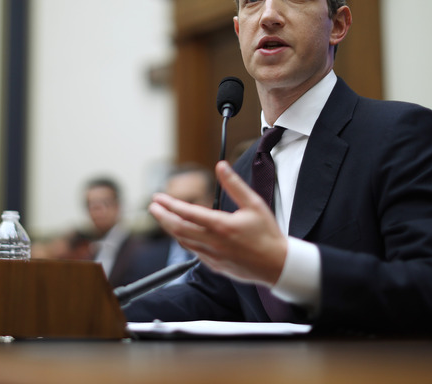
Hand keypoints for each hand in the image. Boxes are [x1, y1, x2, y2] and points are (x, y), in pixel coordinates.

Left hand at [149, 160, 287, 286]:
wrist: (278, 265)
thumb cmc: (268, 234)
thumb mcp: (254, 204)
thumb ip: (234, 185)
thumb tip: (221, 166)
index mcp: (222, 226)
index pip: (188, 213)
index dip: (170, 204)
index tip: (158, 197)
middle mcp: (214, 242)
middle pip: (178, 229)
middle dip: (162, 217)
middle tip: (152, 207)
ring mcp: (213, 256)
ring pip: (183, 242)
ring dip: (171, 229)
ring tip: (163, 217)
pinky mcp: (215, 265)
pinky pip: (193, 251)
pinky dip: (184, 240)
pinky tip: (182, 233)